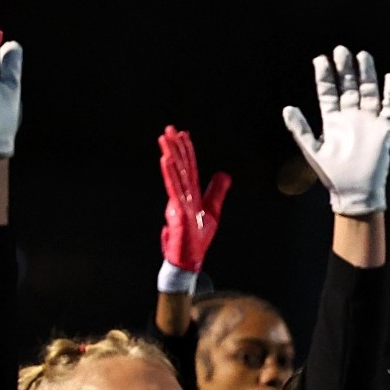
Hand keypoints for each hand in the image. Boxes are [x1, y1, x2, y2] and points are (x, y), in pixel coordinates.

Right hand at [157, 126, 230, 292]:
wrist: (188, 261)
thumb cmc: (197, 239)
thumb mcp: (213, 211)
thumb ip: (217, 192)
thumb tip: (224, 174)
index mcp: (191, 195)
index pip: (190, 168)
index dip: (187, 151)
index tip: (183, 134)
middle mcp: (183, 196)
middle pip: (180, 167)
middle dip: (175, 147)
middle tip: (169, 128)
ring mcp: (179, 203)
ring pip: (175, 175)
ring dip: (170, 155)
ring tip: (165, 139)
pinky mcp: (178, 213)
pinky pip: (174, 190)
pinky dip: (170, 175)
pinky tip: (166, 160)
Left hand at [281, 46, 389, 216]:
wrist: (356, 193)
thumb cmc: (333, 175)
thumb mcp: (312, 150)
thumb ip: (300, 129)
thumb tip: (287, 108)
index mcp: (333, 121)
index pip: (329, 92)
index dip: (325, 77)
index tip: (320, 59)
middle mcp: (352, 117)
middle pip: (350, 87)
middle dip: (346, 70)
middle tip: (341, 51)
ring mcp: (369, 122)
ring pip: (369, 92)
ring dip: (367, 75)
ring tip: (363, 56)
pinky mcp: (384, 130)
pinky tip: (389, 79)